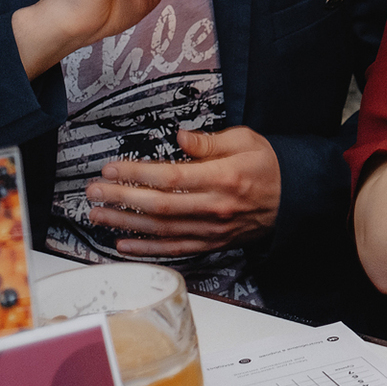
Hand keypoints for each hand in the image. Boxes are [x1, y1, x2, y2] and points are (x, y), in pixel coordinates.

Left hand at [87, 126, 280, 256]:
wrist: (293, 196)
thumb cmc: (267, 165)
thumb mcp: (244, 140)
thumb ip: (209, 142)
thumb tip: (180, 137)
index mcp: (222, 178)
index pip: (170, 177)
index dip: (137, 174)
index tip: (111, 169)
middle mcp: (215, 207)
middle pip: (159, 206)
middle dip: (121, 199)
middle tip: (93, 192)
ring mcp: (212, 229)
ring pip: (161, 230)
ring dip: (125, 224)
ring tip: (98, 215)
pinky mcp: (212, 242)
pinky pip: (175, 248)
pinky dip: (147, 249)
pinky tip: (123, 243)